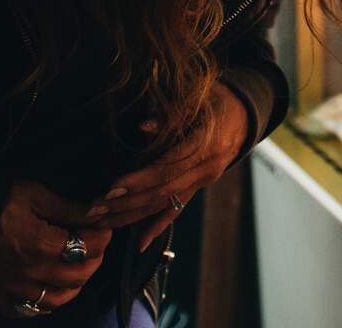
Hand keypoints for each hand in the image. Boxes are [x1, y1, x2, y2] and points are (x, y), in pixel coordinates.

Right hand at [0, 181, 111, 315]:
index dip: (103, 235)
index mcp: (41, 245)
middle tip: (96, 244)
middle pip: (79, 275)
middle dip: (95, 258)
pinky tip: (51, 288)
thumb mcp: (30, 192)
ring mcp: (11, 289)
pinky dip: (46, 303)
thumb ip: (67, 207)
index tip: (104, 225)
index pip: (89, 246)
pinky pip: (28, 310)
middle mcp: (29, 273)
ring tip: (79, 265)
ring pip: (58, 298)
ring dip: (76, 283)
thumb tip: (99, 210)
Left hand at [90, 81, 249, 248]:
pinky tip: (140, 243)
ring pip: (166, 204)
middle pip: (163, 192)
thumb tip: (142, 127)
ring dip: (132, 215)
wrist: (246, 114)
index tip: (112, 188)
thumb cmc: (219, 100)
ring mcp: (204, 181)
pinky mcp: (199, 186)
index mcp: (206, 145)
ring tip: (102, 221)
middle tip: (95, 208)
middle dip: (127, 202)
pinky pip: (177, 209)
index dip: (140, 180)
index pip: (169, 169)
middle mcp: (207, 169)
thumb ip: (172, 115)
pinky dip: (158, 226)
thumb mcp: (199, 99)